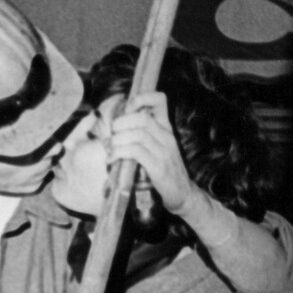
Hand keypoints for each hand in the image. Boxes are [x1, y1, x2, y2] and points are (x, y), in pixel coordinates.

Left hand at [109, 91, 207, 216]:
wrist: (183, 194)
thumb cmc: (164, 171)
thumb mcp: (156, 148)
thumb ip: (141, 137)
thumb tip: (114, 130)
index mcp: (166, 129)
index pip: (160, 100)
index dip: (141, 98)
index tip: (126, 108)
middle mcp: (167, 137)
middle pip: (142, 118)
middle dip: (120, 124)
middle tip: (111, 135)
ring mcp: (164, 152)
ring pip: (137, 134)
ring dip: (117, 140)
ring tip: (109, 149)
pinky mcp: (159, 168)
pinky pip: (136, 152)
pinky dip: (119, 153)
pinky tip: (112, 159)